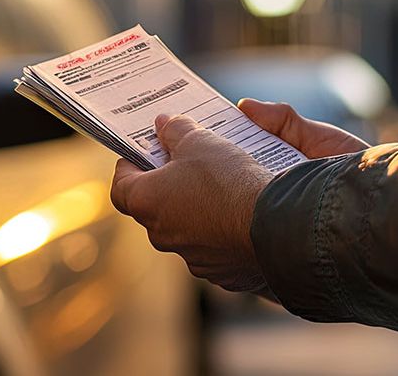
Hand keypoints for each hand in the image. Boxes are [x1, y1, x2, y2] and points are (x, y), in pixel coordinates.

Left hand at [109, 102, 368, 289]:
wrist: (277, 225)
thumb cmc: (228, 180)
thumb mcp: (199, 141)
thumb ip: (176, 131)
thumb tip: (165, 124)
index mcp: (146, 203)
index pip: (120, 186)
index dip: (128, 167)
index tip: (139, 153)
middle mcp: (163, 235)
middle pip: (155, 208)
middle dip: (167, 185)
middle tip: (184, 162)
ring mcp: (193, 258)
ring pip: (187, 230)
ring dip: (197, 210)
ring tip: (219, 187)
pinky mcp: (223, 273)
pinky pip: (217, 249)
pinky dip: (224, 233)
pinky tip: (242, 215)